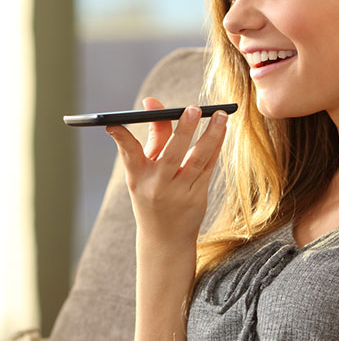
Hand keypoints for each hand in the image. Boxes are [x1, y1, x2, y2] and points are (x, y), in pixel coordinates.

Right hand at [106, 97, 227, 248]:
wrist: (164, 239)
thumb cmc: (152, 195)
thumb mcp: (145, 171)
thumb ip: (153, 136)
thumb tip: (153, 101)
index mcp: (138, 177)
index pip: (128, 154)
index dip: (121, 137)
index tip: (114, 122)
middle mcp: (158, 185)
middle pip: (173, 153)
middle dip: (183, 129)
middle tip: (194, 108)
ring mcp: (179, 192)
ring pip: (198, 159)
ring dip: (211, 135)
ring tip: (221, 115)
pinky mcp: (198, 197)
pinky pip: (209, 166)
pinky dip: (216, 146)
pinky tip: (222, 129)